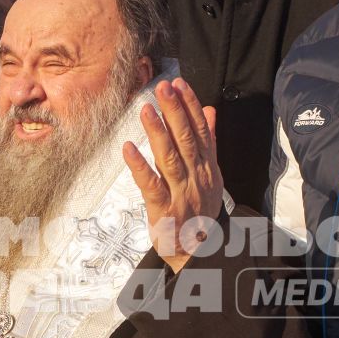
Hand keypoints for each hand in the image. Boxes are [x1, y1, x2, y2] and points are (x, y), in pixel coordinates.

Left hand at [123, 78, 223, 272]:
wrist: (199, 254)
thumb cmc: (199, 210)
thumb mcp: (210, 174)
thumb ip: (208, 141)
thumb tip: (209, 110)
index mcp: (207, 167)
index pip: (200, 131)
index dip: (190, 106)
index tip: (179, 83)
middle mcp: (196, 177)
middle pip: (186, 140)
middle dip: (175, 112)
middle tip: (164, 87)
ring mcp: (180, 194)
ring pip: (170, 159)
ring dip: (158, 133)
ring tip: (146, 109)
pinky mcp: (163, 210)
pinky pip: (151, 186)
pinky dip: (140, 166)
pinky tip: (129, 148)